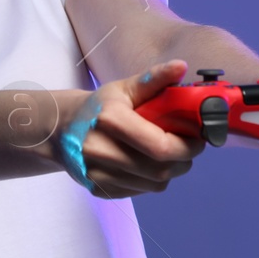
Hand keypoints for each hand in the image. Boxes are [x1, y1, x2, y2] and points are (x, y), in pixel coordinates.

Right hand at [56, 59, 206, 199]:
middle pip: (160, 169)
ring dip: (170, 171)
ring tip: (168, 154)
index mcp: (110, 119)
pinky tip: (146, 164)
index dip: (187, 146)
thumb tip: (181, 66)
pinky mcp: (97, 189)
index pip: (161, 146)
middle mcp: (100, 149)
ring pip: (154, 184)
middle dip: (183, 160)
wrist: (60, 130)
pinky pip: (140, 191)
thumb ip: (154, 79)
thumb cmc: (99, 108)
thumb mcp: (124, 88)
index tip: (198, 139)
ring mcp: (97, 173)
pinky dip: (151, 181)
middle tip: (188, 148)